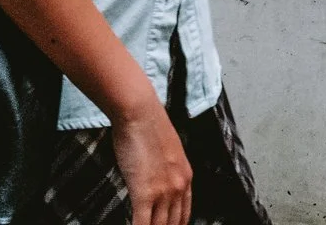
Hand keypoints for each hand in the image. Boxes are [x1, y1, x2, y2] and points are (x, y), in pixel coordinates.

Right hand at [112, 96, 191, 224]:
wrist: (140, 112)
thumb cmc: (149, 126)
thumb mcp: (168, 151)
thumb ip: (167, 171)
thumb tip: (156, 183)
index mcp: (185, 177)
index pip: (184, 214)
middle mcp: (178, 187)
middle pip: (173, 224)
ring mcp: (162, 192)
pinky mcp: (144, 193)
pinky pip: (142, 224)